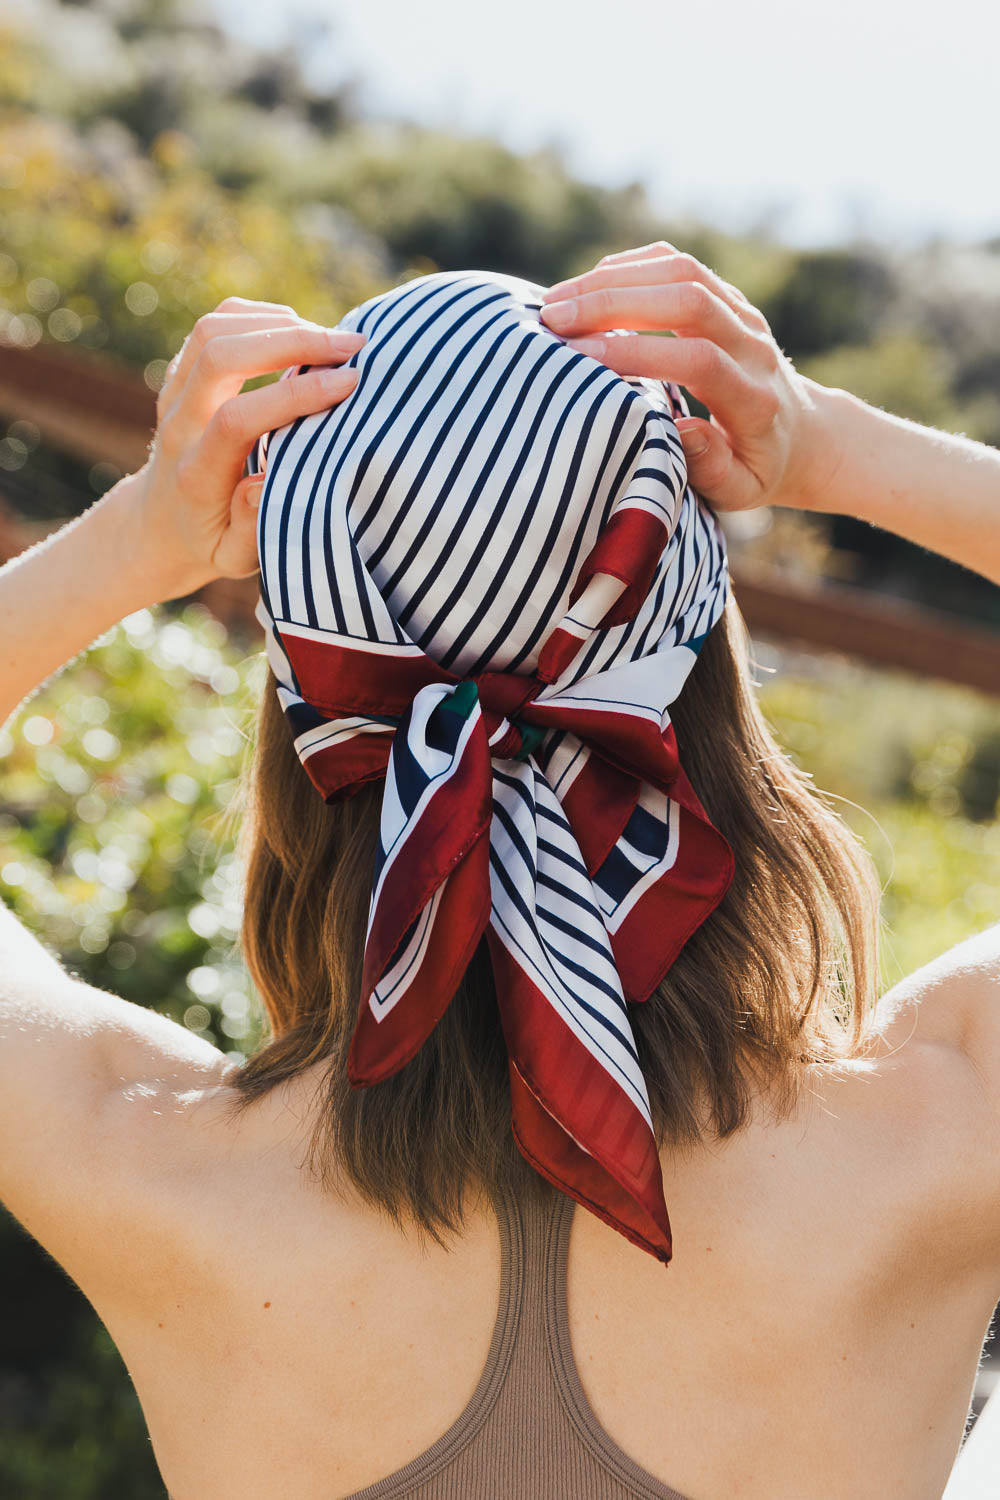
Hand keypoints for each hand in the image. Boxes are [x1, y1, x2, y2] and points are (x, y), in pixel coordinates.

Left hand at [131, 296, 365, 597]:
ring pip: (214, 329)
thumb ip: (251, 528)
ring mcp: (174, 392)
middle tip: (352, 345)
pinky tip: (298, 331)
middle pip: (221, 355)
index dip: (295, 395)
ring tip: (330, 338)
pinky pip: (213, 324)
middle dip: (292, 341)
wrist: (160, 524)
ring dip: (276, 322)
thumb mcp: (233, 558)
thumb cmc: (211, 542)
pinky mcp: (180, 372)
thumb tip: (264, 480)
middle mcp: (179, 424)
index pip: (238, 419)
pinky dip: (259, 316)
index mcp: (196, 473)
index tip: (349, 383)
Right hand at [540, 242, 840, 514]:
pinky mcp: (727, 296)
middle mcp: (753, 344)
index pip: (698, 359)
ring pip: (681, 269)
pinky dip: (629, 268)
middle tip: (553, 319)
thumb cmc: (754, 469)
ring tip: (557, 300)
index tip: (580, 359)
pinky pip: (678, 263)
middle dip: (613, 303)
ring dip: (613, 279)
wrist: (799, 434)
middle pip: (687, 297)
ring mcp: (742, 313)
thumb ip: (712, 467)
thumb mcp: (739, 489)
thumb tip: (682, 431)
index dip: (638, 353)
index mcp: (755, 398)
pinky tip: (587, 287)